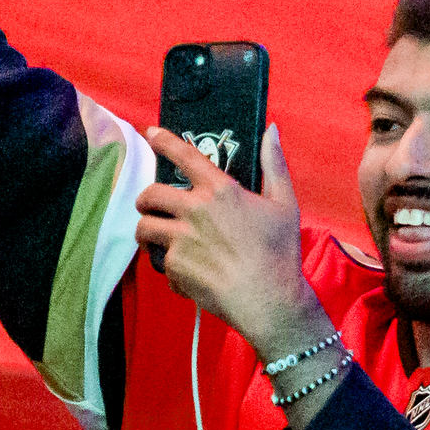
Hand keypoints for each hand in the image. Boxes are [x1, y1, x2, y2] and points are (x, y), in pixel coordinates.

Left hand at [135, 126, 324, 359]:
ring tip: (154, 237)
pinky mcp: (175, 267)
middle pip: (151, 194)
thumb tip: (271, 130)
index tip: (151, 133)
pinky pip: (162, 263)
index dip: (164, 141)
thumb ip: (274, 165)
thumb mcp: (285, 204)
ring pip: (144, 227)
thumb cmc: (281, 253)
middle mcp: (195, 210)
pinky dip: (171, 268)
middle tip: (150, 206)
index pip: (184, 156)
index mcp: (221, 190)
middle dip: (145, 199)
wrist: (270, 300)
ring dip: (146, 231)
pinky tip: (187, 273)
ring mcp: (182, 239)